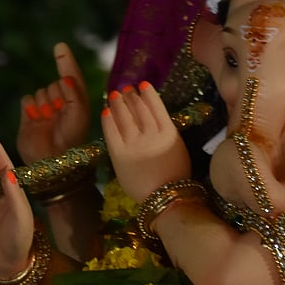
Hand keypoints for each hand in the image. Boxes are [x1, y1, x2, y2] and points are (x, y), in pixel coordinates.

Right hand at [16, 42, 89, 164]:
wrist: (51, 160)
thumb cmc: (71, 137)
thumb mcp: (79, 113)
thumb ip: (74, 93)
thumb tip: (66, 78)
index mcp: (76, 102)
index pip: (71, 76)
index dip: (66, 62)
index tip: (60, 46)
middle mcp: (61, 104)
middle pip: (54, 84)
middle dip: (56, 95)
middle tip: (59, 113)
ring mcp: (44, 110)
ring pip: (40, 92)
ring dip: (44, 103)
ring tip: (48, 120)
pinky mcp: (29, 116)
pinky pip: (27, 100)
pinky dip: (30, 107)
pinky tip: (35, 119)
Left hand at [100, 82, 190, 201]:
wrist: (163, 199)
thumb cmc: (174, 176)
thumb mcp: (178, 149)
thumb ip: (167, 132)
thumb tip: (154, 117)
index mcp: (169, 132)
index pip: (156, 105)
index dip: (148, 93)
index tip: (142, 84)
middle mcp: (151, 134)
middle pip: (138, 108)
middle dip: (131, 95)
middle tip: (126, 89)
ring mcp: (134, 144)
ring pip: (124, 116)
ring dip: (118, 102)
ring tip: (115, 95)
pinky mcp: (119, 154)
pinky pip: (111, 131)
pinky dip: (108, 119)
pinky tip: (106, 111)